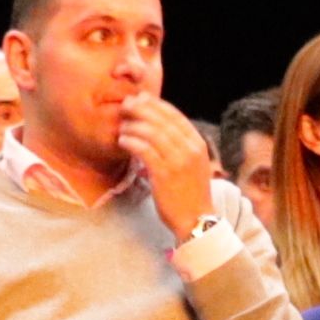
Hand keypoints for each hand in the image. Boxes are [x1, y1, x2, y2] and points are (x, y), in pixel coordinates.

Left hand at [120, 95, 217, 234]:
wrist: (196, 220)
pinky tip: (123, 141)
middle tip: (125, 106)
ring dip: (133, 126)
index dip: (155, 104)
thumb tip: (159, 127)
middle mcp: (190, 149)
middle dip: (141, 109)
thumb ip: (180, 145)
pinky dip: (131, 141)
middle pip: (161, 119)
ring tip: (122, 127)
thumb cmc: (190, 193)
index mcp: (198, 144)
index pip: (175, 115)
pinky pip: (144, 150)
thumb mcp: (193, 164)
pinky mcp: (164, 174)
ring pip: (151, 132)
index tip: (140, 99)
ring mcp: (178, 161)